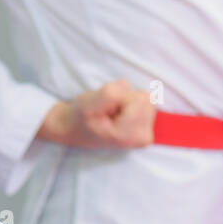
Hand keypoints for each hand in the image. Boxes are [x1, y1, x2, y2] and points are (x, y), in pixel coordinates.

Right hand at [35, 79, 155, 148]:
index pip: (139, 99)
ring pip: (146, 99)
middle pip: (146, 99)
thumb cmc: (81, 117)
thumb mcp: (88, 104)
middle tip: (109, 110)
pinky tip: (119, 114)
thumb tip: (127, 86)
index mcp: (131, 135)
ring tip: (112, 112)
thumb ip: (109, 94)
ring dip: (127, 101)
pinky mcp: (146, 127)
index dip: (120, 97)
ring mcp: (146, 134)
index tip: (106, 110)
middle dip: (125, 99)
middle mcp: (144, 137)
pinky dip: (131, 104)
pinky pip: (146, 103)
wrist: (75, 129)